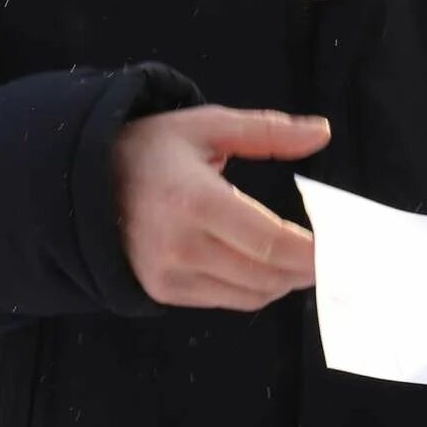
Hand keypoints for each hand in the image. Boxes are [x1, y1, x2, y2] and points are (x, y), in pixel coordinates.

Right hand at [113, 107, 327, 311]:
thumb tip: (323, 132)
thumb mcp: (208, 125)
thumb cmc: (154, 148)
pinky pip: (227, 300)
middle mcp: (181, 246)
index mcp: (195, 201)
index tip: (342, 247)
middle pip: (267, 274)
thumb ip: (269, 131)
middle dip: (308, 270)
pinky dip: (257, 288)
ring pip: (252, 294)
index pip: (270, 244)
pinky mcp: (163, 292)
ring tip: (304, 261)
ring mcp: (169, 275)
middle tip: (336, 257)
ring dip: (285, 281)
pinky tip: (269, 267)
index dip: (313, 253)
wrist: (85, 182)